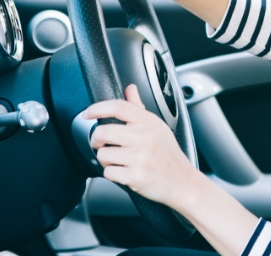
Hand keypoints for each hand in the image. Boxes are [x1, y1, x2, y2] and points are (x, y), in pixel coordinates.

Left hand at [83, 84, 198, 210]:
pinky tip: (125, 172)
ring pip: (103, 154)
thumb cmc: (168, 154)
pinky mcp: (135, 176)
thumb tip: (130, 89)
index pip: (118, 107)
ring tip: (120, 161)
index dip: (98, 108)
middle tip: (102, 144)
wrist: (181, 181)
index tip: (88, 113)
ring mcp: (139, 157)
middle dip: (96, 140)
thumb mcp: (158, 127)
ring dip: (106, 160)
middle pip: (103, 132)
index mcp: (148, 122)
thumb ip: (139, 108)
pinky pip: (108, 172)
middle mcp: (144, 137)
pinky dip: (113, 175)